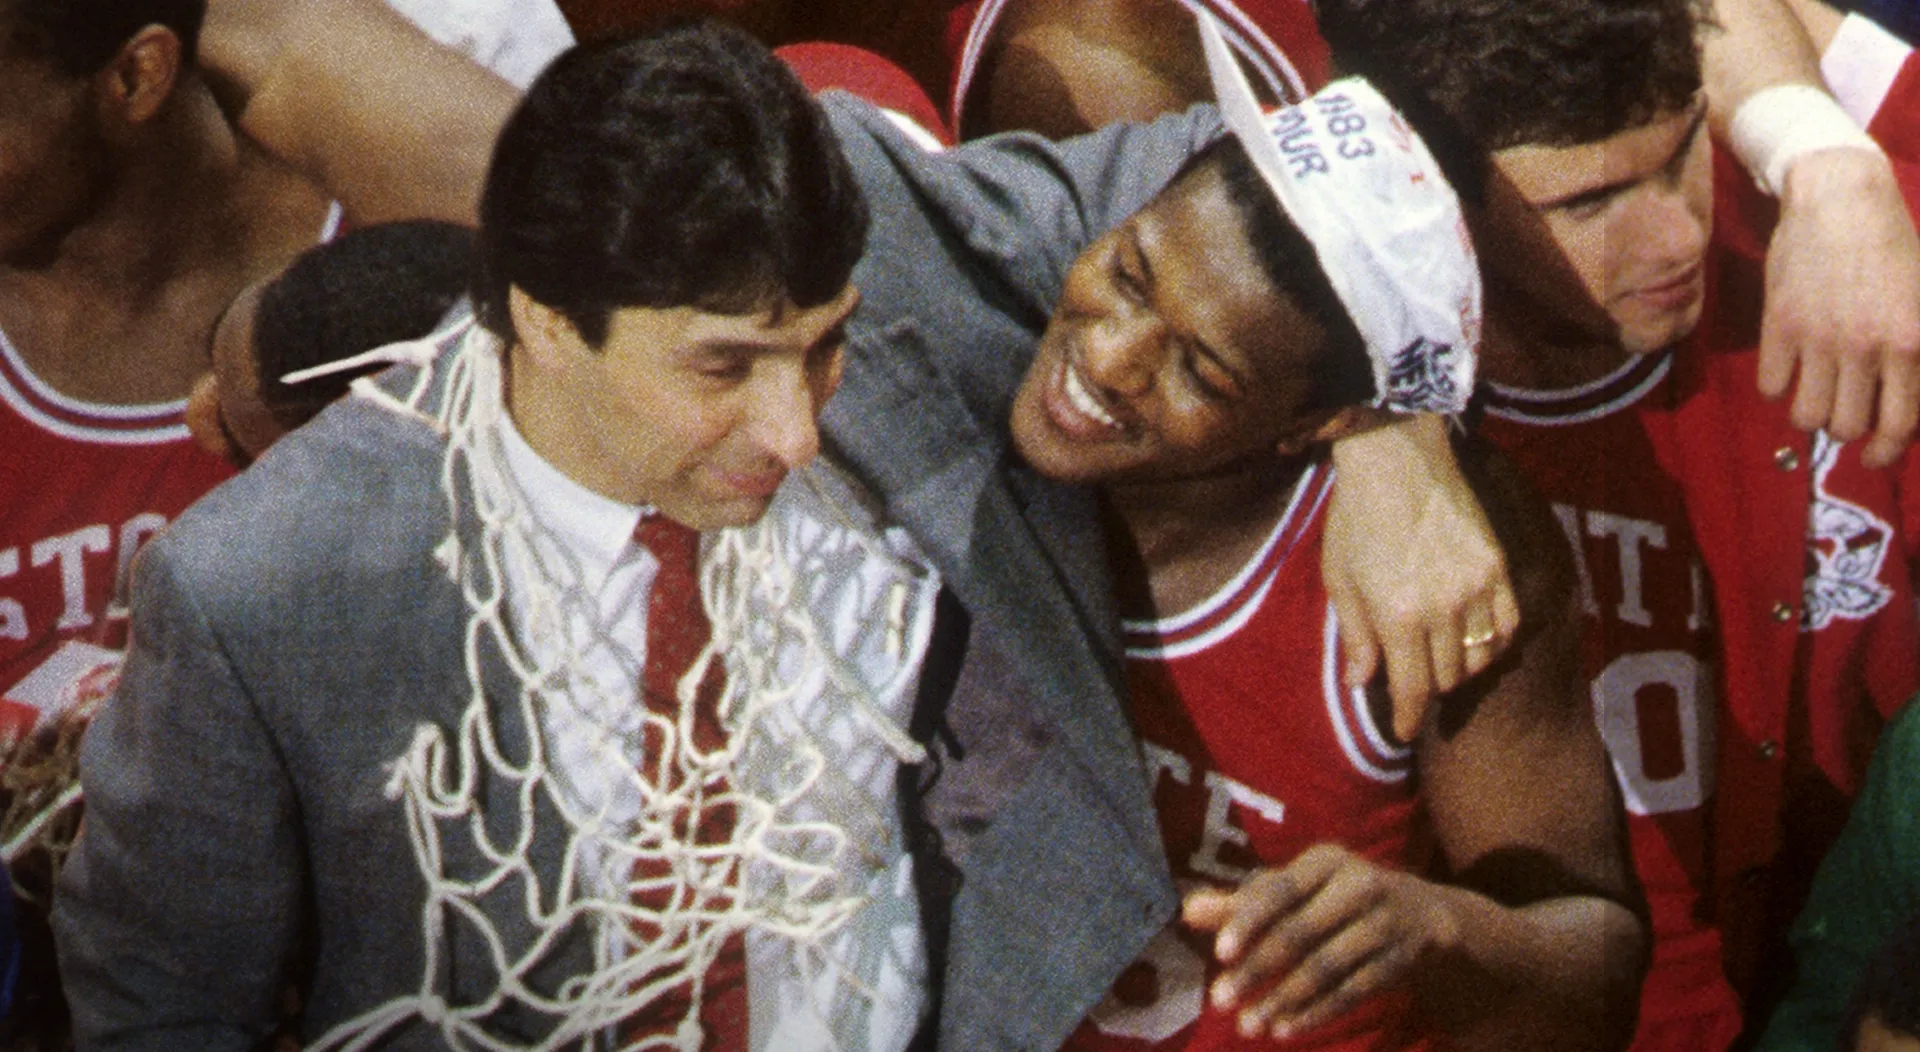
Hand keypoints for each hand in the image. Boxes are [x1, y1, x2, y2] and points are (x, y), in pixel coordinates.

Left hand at [1183, 845, 1457, 1040]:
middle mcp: (1359, 886)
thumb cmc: (1336, 898)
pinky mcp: (1399, 961)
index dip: (1250, 920)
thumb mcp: (1297, 891)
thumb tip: (1188, 912)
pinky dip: (1317, 1013)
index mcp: (1325, 861)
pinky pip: (1352, 991)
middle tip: (1220, 1000)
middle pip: (1300, 933)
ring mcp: (1383, 924)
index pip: (1280, 891)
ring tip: (1248, 1025)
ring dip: (1283, 999)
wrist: (1423, 915)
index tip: (1220, 953)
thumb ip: (1243, 903)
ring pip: (1326, 967)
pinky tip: (1285, 1030)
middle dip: (1258, 970)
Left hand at [1324, 415, 1518, 737]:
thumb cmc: (1357, 517)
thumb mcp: (1341, 579)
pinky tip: (1474, 639)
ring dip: (1459, 669)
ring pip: (1478, 657)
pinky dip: (1492, 643)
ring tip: (1440, 660)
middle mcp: (1442, 609)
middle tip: (1414, 682)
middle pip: (1446, 678)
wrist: (1397, 457)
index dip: (1408, 718)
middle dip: (1427, 688)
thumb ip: (1355, 636)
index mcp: (1397, 616)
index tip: (1405, 732)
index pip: (1412, 689)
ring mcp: (1476, 588)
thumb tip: (1360, 684)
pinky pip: (1507, 627)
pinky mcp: (1498, 567)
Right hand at [1759, 146, 1919, 467]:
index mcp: (1911, 341)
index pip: (1900, 422)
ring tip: (1814, 395)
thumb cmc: (1892, 244)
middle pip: (1847, 426)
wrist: (1841, 197)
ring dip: (1810, 412)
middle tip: (1842, 415)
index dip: (1886, 450)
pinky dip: (1778, 386)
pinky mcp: (1779, 325)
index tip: (1876, 456)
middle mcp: (1866, 347)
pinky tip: (1787, 370)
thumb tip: (1908, 399)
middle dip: (1846, 428)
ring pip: (1807, 414)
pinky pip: (1771, 384)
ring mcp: (1818, 337)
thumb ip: (1919, 350)